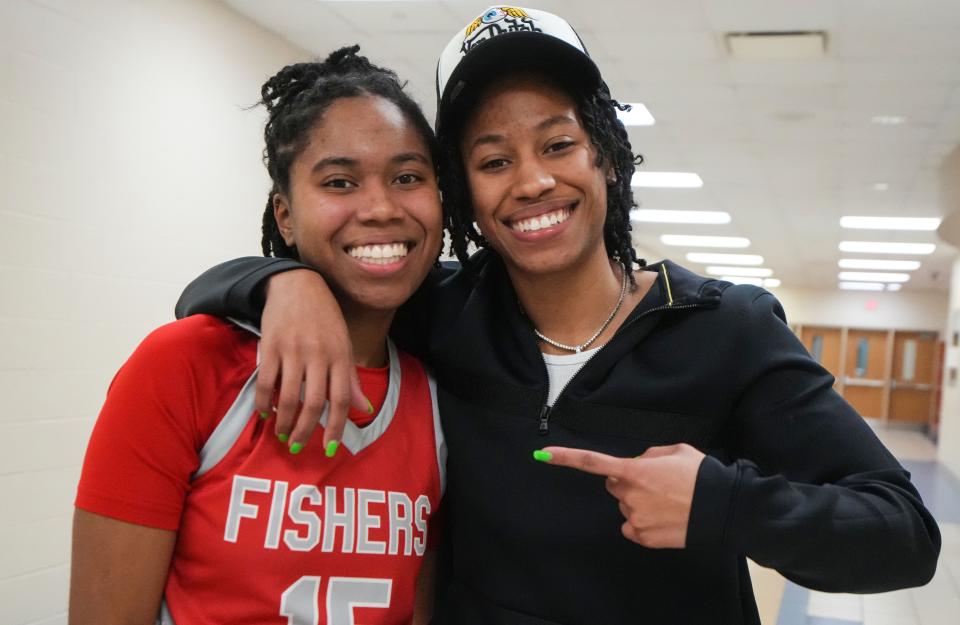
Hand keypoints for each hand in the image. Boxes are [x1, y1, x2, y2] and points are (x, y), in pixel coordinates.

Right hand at [257, 269, 367, 453]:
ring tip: (282, 433)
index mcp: (340, 356)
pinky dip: (264, 403)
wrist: (298, 284)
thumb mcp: (344, 344)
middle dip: (305, 431)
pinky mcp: (270, 346)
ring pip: (288, 397)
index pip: (340, 400)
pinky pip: (265, 383)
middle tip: (297, 446)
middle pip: (313, 404)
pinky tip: (266, 413)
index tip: (330, 448)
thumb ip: (350, 378)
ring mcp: (293, 350)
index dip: (336, 427)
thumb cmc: (325, 318)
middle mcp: (318, 355)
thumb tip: (362, 409)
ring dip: (284, 422)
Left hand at [540, 443, 705, 547]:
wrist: (723, 508)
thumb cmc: (701, 476)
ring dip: (640, 502)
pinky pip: (632, 527)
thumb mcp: (675, 451)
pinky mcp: (642, 537)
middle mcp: (629, 495)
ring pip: (626, 506)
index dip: (565, 458)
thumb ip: (649, 455)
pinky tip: (664, 517)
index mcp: (634, 470)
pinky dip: (643, 522)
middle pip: (614, 485)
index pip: (593, 462)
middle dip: (628, 481)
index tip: (543, 455)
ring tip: (669, 501)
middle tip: (656, 483)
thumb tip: (639, 464)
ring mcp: (634, 518)